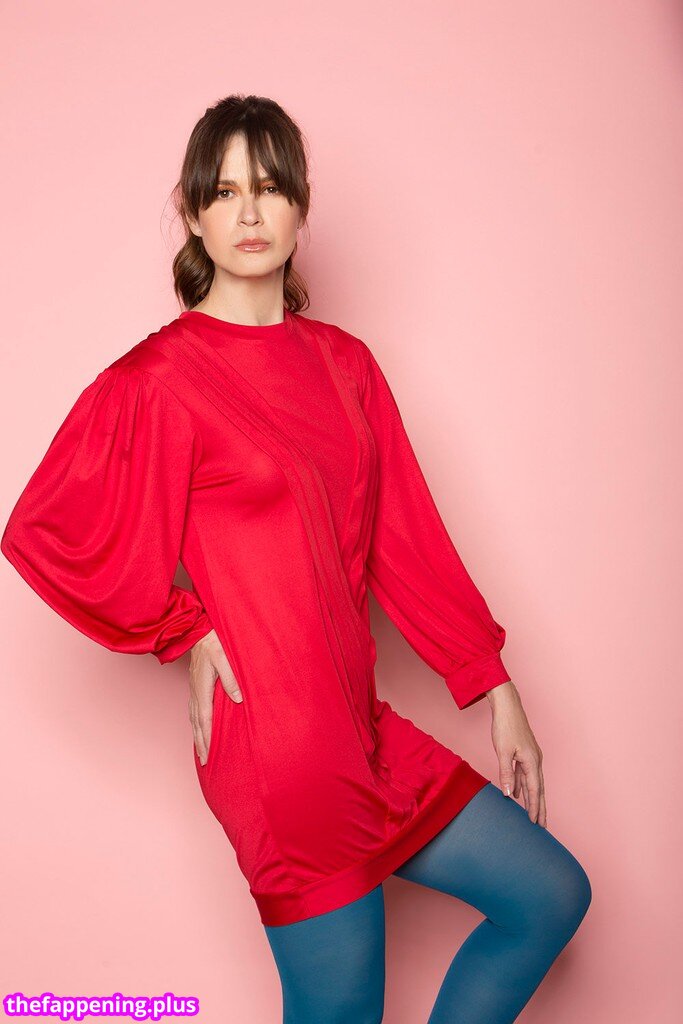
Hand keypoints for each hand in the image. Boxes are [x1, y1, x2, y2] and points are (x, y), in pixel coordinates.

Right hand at [188, 629, 242, 765]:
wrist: (197, 631)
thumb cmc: (212, 643)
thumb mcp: (224, 659)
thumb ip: (231, 679)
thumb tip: (237, 699)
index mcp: (202, 688)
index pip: (205, 720)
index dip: (207, 739)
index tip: (209, 756)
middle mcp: (195, 692)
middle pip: (197, 724)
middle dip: (201, 744)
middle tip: (204, 762)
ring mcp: (193, 690)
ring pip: (193, 719)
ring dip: (197, 736)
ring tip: (201, 752)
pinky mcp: (194, 686)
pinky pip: (193, 710)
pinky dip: (195, 724)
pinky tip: (198, 728)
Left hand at [486, 680, 546, 826]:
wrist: (507, 706)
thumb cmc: (505, 726)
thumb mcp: (503, 751)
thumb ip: (506, 774)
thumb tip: (510, 795)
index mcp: (532, 761)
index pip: (534, 790)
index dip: (534, 807)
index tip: (536, 822)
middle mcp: (535, 760)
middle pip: (539, 789)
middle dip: (540, 807)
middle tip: (542, 825)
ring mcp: (531, 756)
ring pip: (532, 782)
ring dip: (532, 798)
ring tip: (532, 813)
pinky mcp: (525, 752)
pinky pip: (525, 773)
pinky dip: (523, 785)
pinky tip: (518, 792)